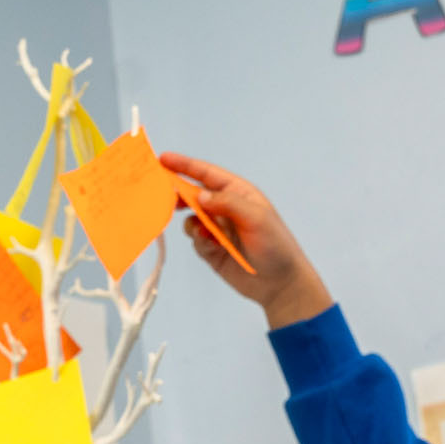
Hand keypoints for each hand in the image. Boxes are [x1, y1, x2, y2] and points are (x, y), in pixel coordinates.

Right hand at [160, 152, 333, 328]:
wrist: (280, 284)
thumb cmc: (276, 246)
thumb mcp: (257, 218)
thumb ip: (228, 203)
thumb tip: (200, 195)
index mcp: (238, 193)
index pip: (207, 174)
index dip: (185, 165)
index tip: (164, 159)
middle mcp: (225, 208)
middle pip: (194, 194)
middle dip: (179, 194)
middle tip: (165, 197)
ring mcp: (217, 229)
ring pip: (191, 219)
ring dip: (192, 223)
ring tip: (203, 232)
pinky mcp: (212, 249)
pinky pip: (195, 240)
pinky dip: (199, 242)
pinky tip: (214, 248)